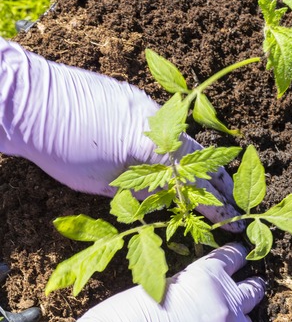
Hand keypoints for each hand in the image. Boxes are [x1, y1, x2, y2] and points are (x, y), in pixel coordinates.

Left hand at [0, 37, 240, 230]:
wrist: (26, 99)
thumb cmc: (60, 146)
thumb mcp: (103, 183)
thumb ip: (140, 191)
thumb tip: (163, 200)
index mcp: (156, 147)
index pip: (197, 182)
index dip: (217, 206)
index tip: (234, 223)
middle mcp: (160, 123)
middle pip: (200, 158)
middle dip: (219, 185)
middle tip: (233, 206)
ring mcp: (146, 106)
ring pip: (185, 139)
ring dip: (202, 163)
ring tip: (216, 183)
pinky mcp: (131, 98)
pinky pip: (168, 125)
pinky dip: (180, 145)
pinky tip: (179, 156)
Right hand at [57, 243, 265, 321]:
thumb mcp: (153, 289)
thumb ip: (180, 290)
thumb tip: (183, 297)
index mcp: (206, 277)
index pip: (232, 258)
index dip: (236, 256)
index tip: (240, 255)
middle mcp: (224, 305)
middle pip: (252, 291)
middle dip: (250, 289)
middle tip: (250, 287)